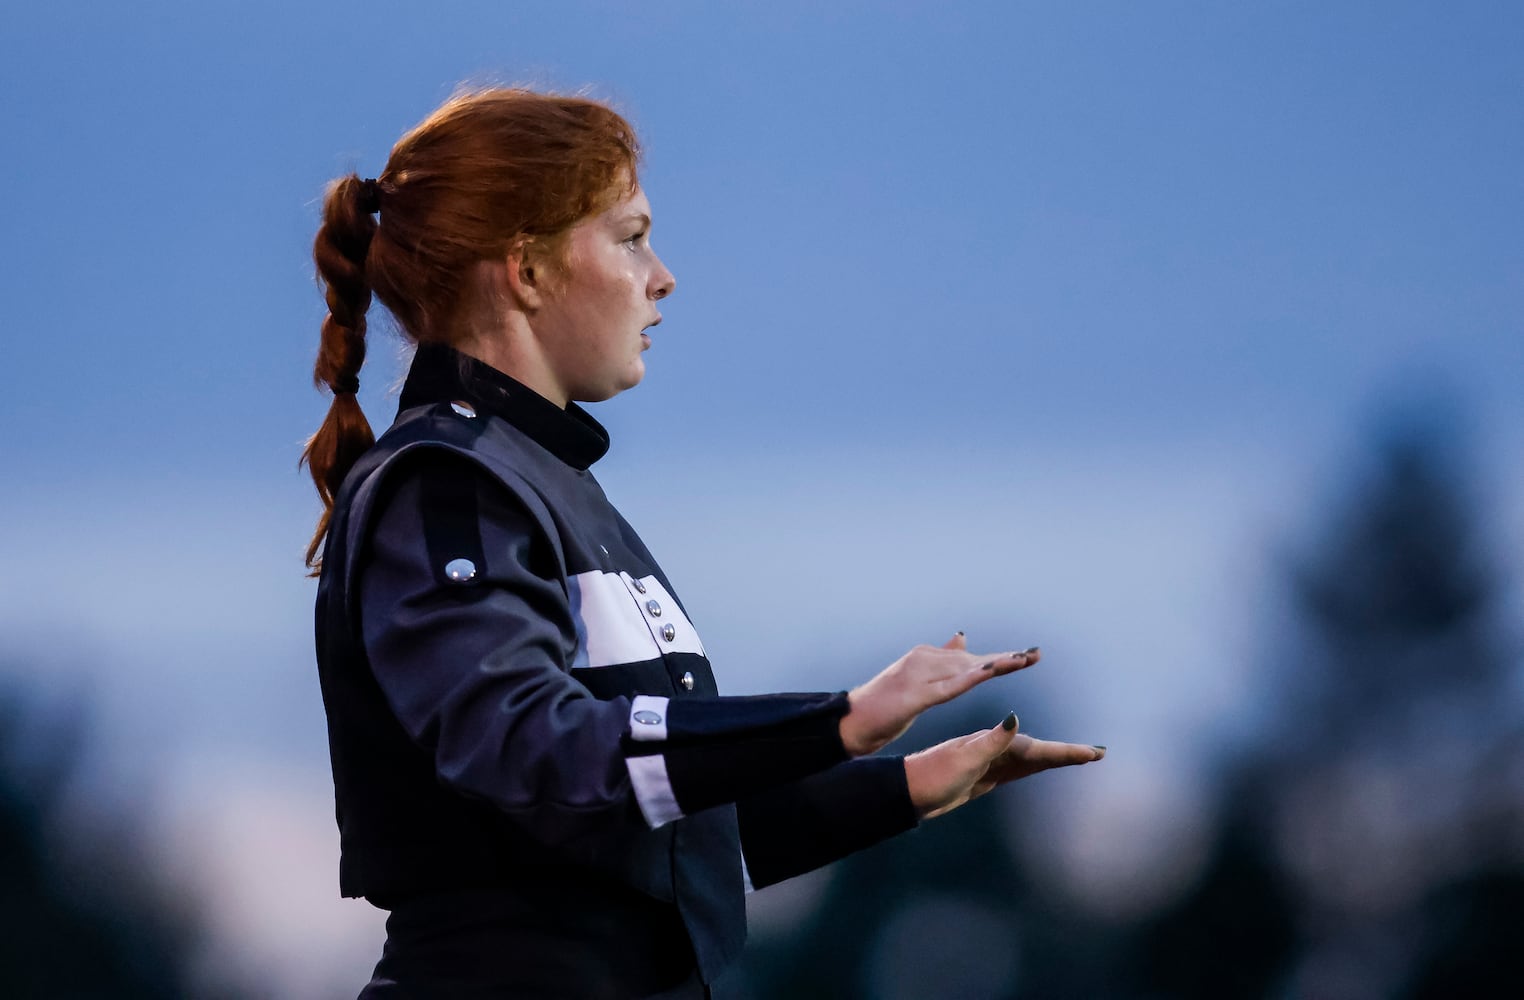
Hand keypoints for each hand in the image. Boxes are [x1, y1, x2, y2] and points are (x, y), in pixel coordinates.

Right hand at [839, 633, 1039, 756]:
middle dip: (1005, 659)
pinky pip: (945, 686)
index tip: (1031, 655)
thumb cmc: (884, 704)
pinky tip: (987, 675)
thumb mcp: (917, 681)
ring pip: (964, 669)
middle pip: (973, 660)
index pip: (971, 658)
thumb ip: (941, 659)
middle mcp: (924, 659)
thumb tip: (962, 635)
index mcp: (926, 658)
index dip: (1001, 658)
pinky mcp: (912, 695)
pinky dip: (968, 679)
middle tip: (1036, 655)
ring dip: (993, 665)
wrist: (852, 720)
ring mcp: (917, 675)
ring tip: (1021, 662)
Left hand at [904, 713, 1103, 819]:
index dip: (1067, 752)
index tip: (1094, 753)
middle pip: (1040, 752)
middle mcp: (995, 750)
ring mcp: (990, 762)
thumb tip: (1015, 718)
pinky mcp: (984, 774)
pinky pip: (1017, 769)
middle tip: (1100, 753)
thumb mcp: (964, 759)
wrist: (908, 788)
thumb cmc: (933, 775)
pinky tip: (1043, 764)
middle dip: (1070, 753)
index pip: (1038, 748)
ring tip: (1083, 757)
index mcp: (993, 745)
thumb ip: (991, 741)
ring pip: (1031, 759)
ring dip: (1056, 758)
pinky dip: (1036, 765)